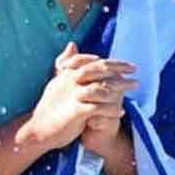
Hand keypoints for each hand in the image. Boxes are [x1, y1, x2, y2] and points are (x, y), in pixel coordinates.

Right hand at [19, 43, 136, 151]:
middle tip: (135, 69)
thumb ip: (66, 64)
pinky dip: (112, 109)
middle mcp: (71, 81)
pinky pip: (99, 108)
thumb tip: (72, 44)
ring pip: (102, 88)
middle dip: (120, 67)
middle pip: (99, 68)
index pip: (93, 61)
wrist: (39, 130)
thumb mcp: (58, 82)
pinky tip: (122, 112)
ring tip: (134, 85)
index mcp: (68, 73)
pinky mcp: (76, 112)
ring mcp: (74, 96)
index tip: (127, 64)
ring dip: (121, 86)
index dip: (111, 61)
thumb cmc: (51, 107)